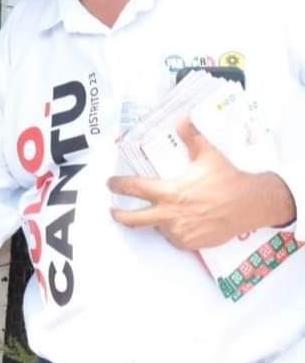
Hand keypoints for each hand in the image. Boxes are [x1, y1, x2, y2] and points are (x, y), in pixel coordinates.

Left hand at [108, 119, 293, 249]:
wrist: (251, 205)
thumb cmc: (229, 180)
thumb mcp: (208, 155)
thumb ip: (191, 137)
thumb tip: (182, 118)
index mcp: (170, 192)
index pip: (134, 188)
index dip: (118, 185)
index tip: (110, 183)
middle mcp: (170, 214)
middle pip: (133, 219)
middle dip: (119, 214)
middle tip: (113, 210)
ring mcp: (179, 231)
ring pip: (156, 228)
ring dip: (155, 221)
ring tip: (163, 211)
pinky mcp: (190, 243)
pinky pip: (173, 238)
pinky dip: (173, 230)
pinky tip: (181, 221)